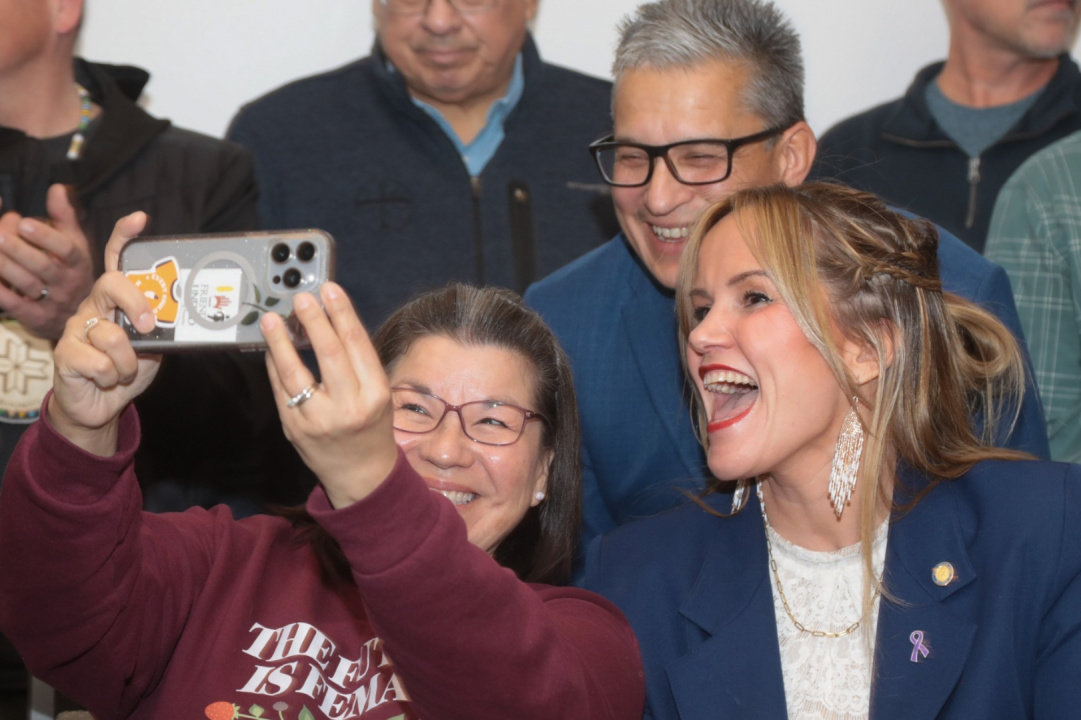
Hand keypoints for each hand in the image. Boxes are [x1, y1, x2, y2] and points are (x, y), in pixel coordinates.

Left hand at [0, 184, 95, 338]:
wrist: (83, 319)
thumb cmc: (71, 273)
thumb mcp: (76, 245)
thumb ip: (65, 217)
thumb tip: (56, 188)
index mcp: (78, 262)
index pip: (66, 249)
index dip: (45, 236)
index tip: (24, 222)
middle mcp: (67, 283)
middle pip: (44, 267)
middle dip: (19, 250)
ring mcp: (52, 303)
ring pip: (28, 285)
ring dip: (6, 269)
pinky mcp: (36, 318)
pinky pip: (16, 306)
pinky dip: (1, 293)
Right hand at [48, 212, 159, 456]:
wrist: (101, 405)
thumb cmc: (129, 370)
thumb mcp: (154, 346)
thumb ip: (163, 327)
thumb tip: (183, 314)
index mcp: (116, 300)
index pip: (116, 261)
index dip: (124, 238)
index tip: (139, 220)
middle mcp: (93, 305)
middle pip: (112, 284)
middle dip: (137, 304)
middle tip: (150, 328)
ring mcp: (76, 327)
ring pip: (111, 335)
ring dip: (128, 363)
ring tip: (124, 371)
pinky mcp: (65, 352)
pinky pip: (99, 362)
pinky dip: (112, 376)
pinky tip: (105, 379)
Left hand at [260, 283, 398, 508]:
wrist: (362, 474)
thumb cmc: (372, 427)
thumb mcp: (378, 394)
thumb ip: (356, 362)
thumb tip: (328, 320)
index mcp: (376, 394)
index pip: (357, 344)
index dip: (342, 313)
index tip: (330, 290)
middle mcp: (349, 406)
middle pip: (329, 354)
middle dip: (313, 321)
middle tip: (301, 298)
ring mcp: (318, 419)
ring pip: (295, 373)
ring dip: (281, 342)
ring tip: (272, 319)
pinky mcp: (295, 429)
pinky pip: (280, 390)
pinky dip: (275, 365)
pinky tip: (272, 348)